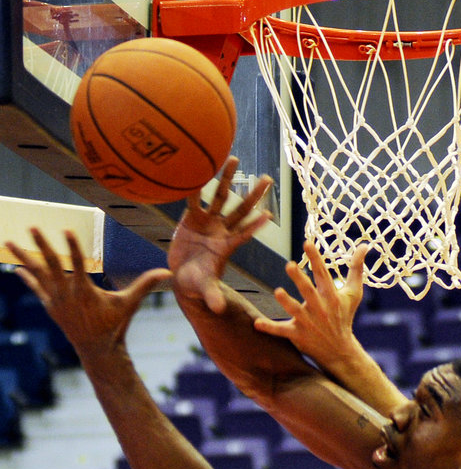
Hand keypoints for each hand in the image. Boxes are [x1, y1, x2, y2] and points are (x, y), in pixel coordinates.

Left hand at [6, 228, 169, 359]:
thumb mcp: (130, 304)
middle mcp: (66, 293)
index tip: (66, 229)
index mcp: (85, 290)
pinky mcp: (51, 306)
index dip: (72, 245)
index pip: (78, 262)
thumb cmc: (115, 325)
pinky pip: (35, 288)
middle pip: (51, 264)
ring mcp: (56, 300)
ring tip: (10, 241)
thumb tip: (167, 273)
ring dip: (24, 257)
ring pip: (37, 273)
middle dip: (41, 245)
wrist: (97, 349)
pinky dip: (27, 277)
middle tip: (33, 227)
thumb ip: (145, 285)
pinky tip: (17, 267)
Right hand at [169, 156, 271, 313]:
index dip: (255, 225)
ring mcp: (209, 223)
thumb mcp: (205, 289)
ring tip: (235, 159)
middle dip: (254, 195)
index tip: (270, 215)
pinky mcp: (192, 219)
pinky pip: (195, 199)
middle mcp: (222, 231)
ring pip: (221, 197)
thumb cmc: (197, 283)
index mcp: (227, 246)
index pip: (245, 233)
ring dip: (228, 179)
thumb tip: (218, 309)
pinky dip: (196, 187)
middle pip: (241, 209)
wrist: (183, 276)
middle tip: (269, 179)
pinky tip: (199, 167)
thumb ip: (213, 295)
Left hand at [254, 241, 366, 366]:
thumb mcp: (353, 293)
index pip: (322, 274)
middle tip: (290, 265)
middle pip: (308, 291)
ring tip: (278, 291)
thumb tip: (364, 245)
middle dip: (299, 279)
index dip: (315, 259)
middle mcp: (320, 308)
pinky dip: (269, 328)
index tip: (307, 243)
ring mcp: (308, 322)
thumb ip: (356, 269)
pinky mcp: (298, 335)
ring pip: (295, 311)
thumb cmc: (344, 316)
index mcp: (331, 296)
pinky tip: (257, 323)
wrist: (340, 351)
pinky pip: (281, 331)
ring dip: (286, 302)